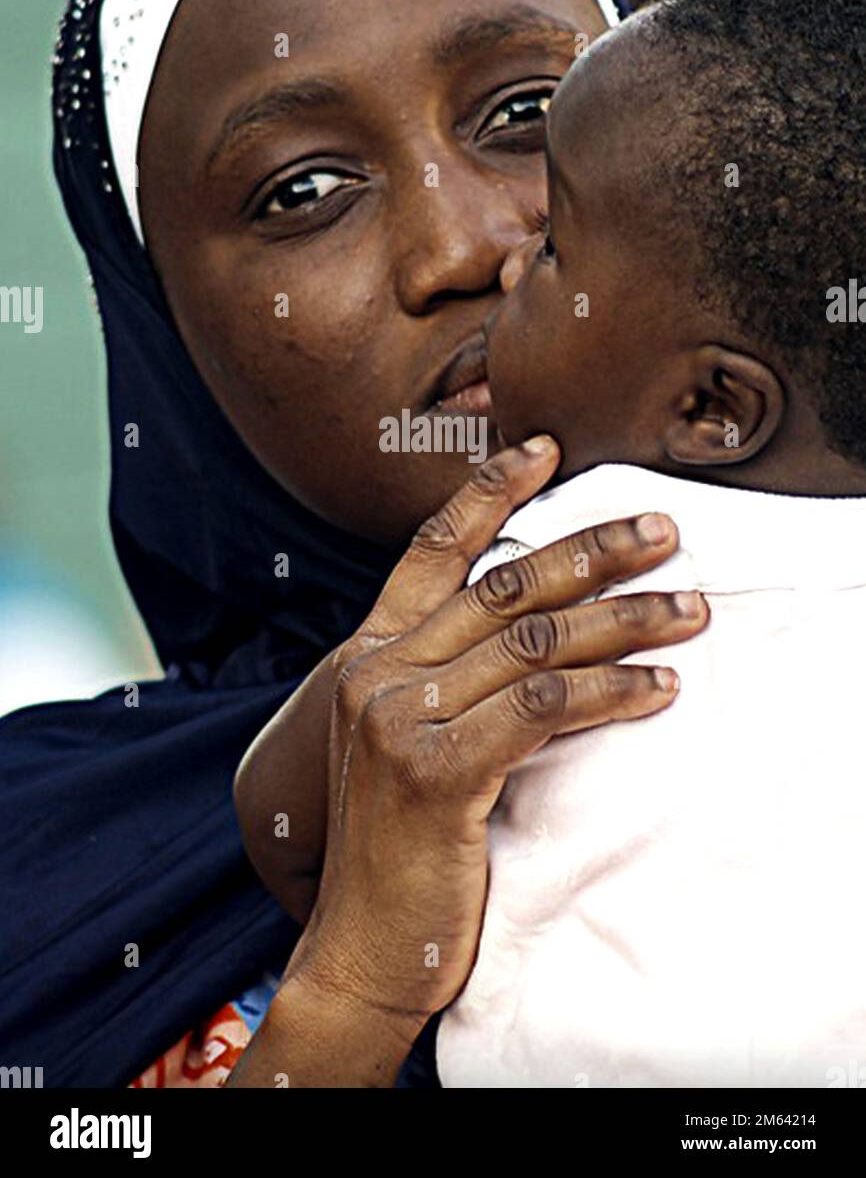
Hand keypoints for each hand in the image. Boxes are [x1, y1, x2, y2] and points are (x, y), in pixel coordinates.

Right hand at [280, 437, 708, 1034]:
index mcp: (369, 657)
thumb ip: (454, 681)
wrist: (360, 949)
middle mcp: (376, 672)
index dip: (487, 494)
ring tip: (689, 611)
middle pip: (504, 584)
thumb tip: (546, 631)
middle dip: (595, 550)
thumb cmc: (403, 850)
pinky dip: (611, 692)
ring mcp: (398, 716)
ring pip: (535, 640)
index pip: (430, 551)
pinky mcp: (433, 767)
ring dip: (626, 620)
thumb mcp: (414, 745)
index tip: (541, 451)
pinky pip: (543, 706)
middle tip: (664, 533)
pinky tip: (659, 688)